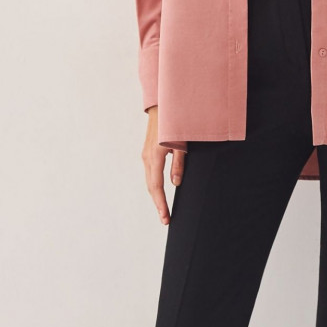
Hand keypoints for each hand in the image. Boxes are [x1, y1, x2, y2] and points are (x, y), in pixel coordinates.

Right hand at [142, 106, 186, 224]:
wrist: (160, 106)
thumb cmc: (172, 122)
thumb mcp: (180, 143)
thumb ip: (178, 163)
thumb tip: (176, 184)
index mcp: (155, 157)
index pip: (157, 187)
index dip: (161, 204)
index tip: (165, 217)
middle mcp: (147, 158)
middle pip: (151, 187)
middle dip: (158, 204)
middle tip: (165, 219)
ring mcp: (145, 155)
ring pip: (150, 180)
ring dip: (156, 196)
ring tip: (163, 209)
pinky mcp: (147, 152)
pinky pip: (150, 173)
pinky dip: (154, 185)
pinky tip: (159, 191)